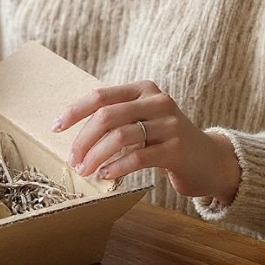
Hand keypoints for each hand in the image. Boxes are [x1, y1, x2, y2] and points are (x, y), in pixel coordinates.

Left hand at [52, 80, 240, 203]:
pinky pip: (138, 157)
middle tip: (72, 160)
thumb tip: (71, 131)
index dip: (74, 111)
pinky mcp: (176, 149)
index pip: (100, 96)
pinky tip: (106, 175)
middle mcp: (157, 101)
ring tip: (85, 170)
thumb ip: (115, 117)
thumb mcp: (141, 119)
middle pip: (107, 116)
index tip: (55, 127)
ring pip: (120, 136)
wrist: (210, 160)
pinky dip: (116, 167)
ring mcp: (169, 124)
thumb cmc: (164, 140)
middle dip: (83, 140)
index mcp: (143, 89)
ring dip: (96, 156)